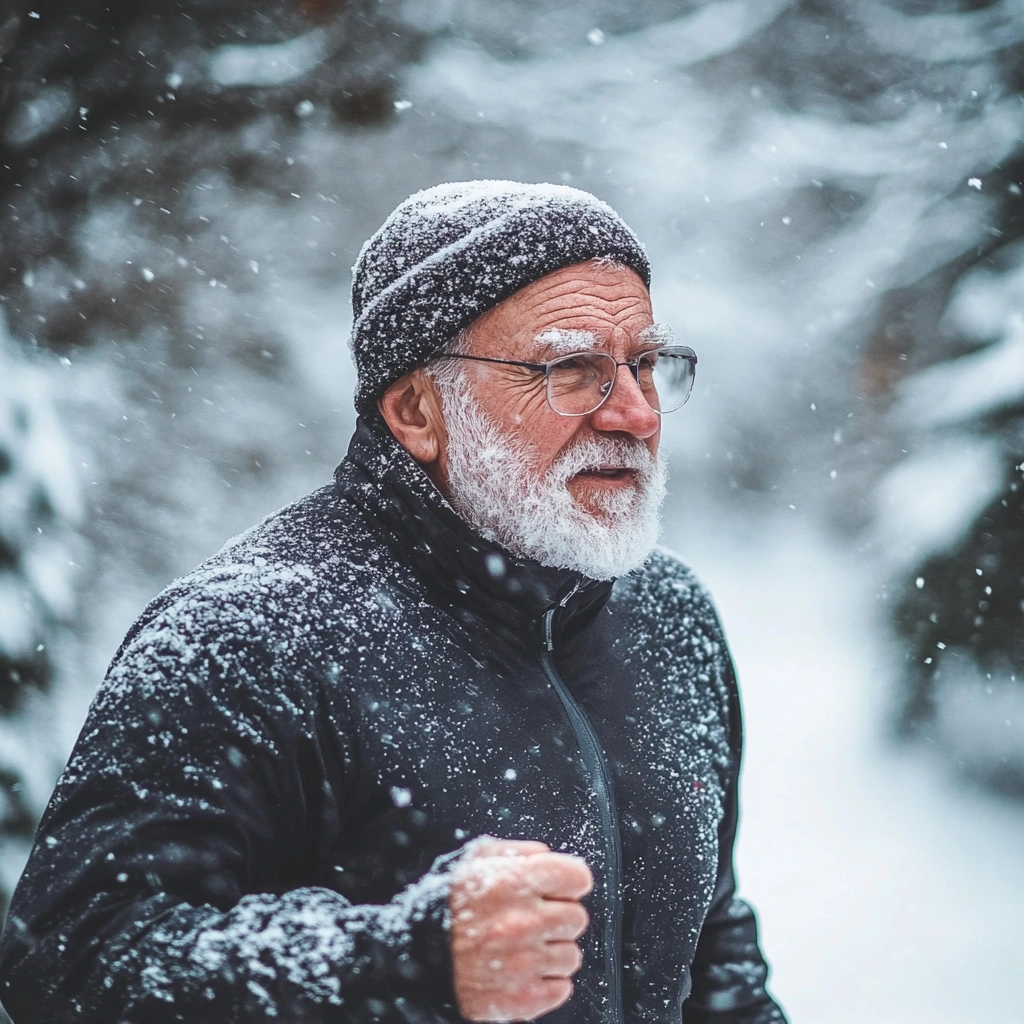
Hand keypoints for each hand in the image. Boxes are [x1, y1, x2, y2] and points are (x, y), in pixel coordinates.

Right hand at [449, 837, 592, 1021]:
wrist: (414, 956)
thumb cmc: (444, 905)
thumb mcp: (474, 861)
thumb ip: (517, 852)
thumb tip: (548, 857)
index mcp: (512, 883)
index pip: (577, 877)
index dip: (568, 881)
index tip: (558, 888)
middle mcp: (522, 922)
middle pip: (578, 917)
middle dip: (558, 916)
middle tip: (534, 919)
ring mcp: (524, 964)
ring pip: (571, 955)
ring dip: (552, 951)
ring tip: (522, 947)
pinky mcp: (522, 998)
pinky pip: (561, 988)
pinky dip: (546, 981)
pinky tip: (522, 970)